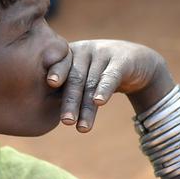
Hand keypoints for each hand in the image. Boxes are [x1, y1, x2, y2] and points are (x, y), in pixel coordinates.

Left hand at [46, 40, 170, 131]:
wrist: (139, 63)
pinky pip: (111, 77)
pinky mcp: (122, 61)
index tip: (50, 84)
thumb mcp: (84, 78)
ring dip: (86, 107)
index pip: (61, 65)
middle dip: (70, 101)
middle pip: (75, 78)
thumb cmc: (101, 74)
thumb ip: (68, 88)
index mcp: (71, 53)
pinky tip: (99, 102)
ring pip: (92, 83)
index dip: (56, 72)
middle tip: (66, 121)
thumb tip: (40, 114)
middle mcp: (85, 51)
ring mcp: (104, 54)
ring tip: (81, 128)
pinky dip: (104, 89)